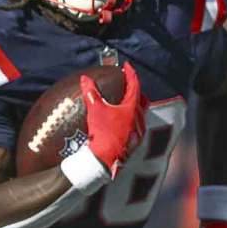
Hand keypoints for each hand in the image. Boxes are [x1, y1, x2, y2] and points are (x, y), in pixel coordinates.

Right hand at [80, 62, 146, 176]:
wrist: (105, 160)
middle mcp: (139, 118)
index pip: (135, 85)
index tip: (126, 66)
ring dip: (132, 105)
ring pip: (139, 112)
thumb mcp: (95, 110)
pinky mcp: (134, 141)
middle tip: (127, 84)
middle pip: (141, 99)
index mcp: (132, 108)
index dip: (130, 73)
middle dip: (135, 90)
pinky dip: (130, 117)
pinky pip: (135, 124)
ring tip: (122, 102)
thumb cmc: (103, 134)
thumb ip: (90, 93)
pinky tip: (120, 121)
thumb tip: (85, 79)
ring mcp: (138, 131)